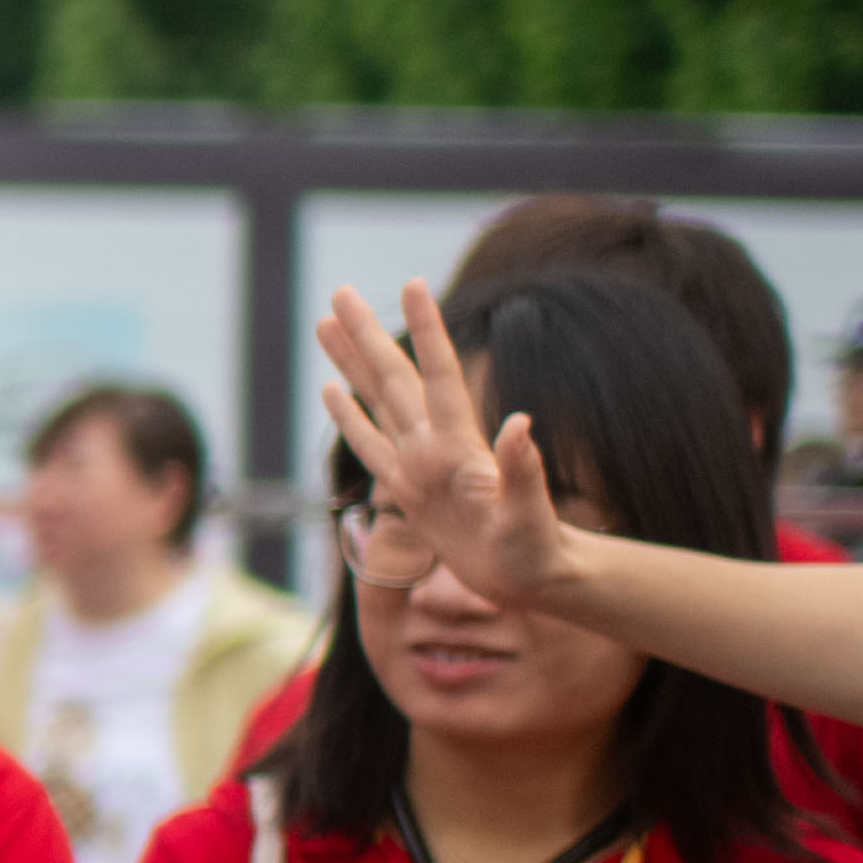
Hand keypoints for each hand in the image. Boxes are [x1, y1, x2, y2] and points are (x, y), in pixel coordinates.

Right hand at [315, 280, 579, 605]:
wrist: (531, 578)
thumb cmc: (536, 551)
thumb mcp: (530, 515)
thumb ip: (522, 468)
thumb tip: (519, 422)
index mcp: (459, 446)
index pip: (439, 376)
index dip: (426, 332)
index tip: (412, 284)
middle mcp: (434, 446)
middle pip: (394, 379)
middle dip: (367, 335)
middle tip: (341, 292)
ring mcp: (418, 466)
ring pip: (377, 401)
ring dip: (352, 363)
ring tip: (326, 324)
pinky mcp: (407, 491)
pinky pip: (371, 446)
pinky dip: (349, 417)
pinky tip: (331, 392)